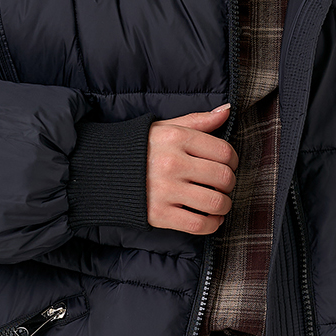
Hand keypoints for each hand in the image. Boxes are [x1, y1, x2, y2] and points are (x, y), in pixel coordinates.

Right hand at [146, 104, 237, 234]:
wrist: (102, 171)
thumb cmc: (140, 148)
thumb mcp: (166, 128)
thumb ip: (198, 120)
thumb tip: (227, 110)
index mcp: (176, 138)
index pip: (224, 152)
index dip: (233, 161)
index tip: (229, 165)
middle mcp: (172, 163)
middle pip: (224, 178)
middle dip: (230, 184)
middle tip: (223, 185)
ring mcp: (165, 190)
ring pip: (215, 203)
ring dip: (224, 206)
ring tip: (219, 203)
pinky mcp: (159, 214)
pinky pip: (199, 225)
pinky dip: (212, 224)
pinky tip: (210, 218)